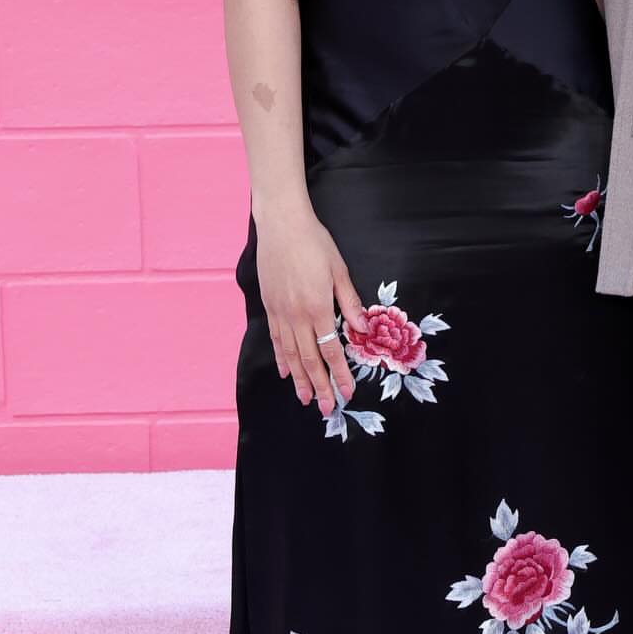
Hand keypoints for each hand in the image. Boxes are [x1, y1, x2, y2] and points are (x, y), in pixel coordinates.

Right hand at [255, 206, 366, 415]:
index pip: (331, 351)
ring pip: (290, 354)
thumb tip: (362, 330)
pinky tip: (286, 371)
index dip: (340, 375)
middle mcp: (296, 316)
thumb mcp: (339, 270)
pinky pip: (276, 339)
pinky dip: (281, 358)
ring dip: (299, 379)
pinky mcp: (269, 306)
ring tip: (306, 399)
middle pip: (309, 360)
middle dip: (320, 386)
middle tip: (326, 408)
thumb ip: (350, 303)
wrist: (281, 225)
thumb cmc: (314, 243)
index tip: (347, 393)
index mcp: (317, 308)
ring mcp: (280, 313)